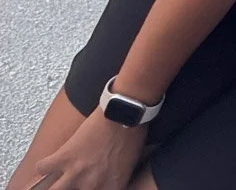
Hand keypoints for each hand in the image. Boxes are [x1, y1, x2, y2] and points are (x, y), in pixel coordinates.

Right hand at [29, 108, 147, 189]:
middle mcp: (92, 184)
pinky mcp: (64, 157)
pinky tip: (48, 162)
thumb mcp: (130, 163)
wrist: (125, 113)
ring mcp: (76, 172)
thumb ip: (115, 176)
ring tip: (56, 181)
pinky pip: (42, 168)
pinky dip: (44, 165)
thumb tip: (107, 178)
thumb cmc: (133, 133)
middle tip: (72, 180)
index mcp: (112, 186)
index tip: (86, 186)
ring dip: (55, 186)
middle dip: (73, 187)